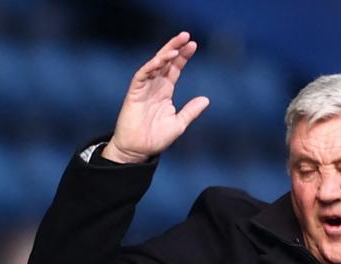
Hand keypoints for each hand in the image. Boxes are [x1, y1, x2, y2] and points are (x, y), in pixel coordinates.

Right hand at [102, 31, 210, 163]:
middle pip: (165, 62)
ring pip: (154, 65)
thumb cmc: (156, 139)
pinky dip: (151, 66)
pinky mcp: (134, 93)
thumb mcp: (179, 123)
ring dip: (164, 53)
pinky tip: (162, 59)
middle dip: (174, 48)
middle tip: (186, 35)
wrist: (138, 151)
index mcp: (165, 92)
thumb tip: (206, 99)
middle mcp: (154, 87)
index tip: (193, 45)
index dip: (183, 57)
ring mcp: (144, 88)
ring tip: (177, 45)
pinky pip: (142, 75)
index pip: (174, 69)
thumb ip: (191, 111)